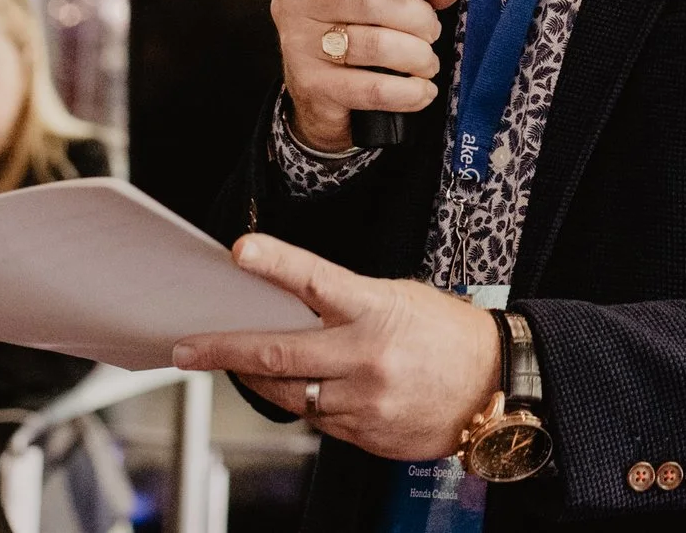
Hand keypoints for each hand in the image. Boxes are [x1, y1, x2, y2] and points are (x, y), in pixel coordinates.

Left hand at [173, 234, 500, 460]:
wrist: (496, 387)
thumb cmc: (449, 334)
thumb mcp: (401, 298)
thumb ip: (348, 303)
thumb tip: (292, 305)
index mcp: (377, 310)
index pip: (317, 280)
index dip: (276, 263)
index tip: (241, 251)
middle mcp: (366, 357)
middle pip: (278, 355)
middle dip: (224, 350)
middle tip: (189, 347)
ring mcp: (364, 401)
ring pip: (288, 395)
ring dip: (259, 381)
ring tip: (239, 367)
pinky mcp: (365, 434)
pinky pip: (315, 420)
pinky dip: (302, 403)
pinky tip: (303, 389)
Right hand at [273, 0, 465, 152]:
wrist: (316, 89)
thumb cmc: (350, 28)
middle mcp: (295, 1)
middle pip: (368, 0)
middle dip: (416, 17)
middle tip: (432, 30)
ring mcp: (298, 44)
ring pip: (374, 44)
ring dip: (416, 55)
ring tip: (427, 60)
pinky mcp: (311, 85)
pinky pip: (372, 88)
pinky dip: (407, 91)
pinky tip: (422, 90)